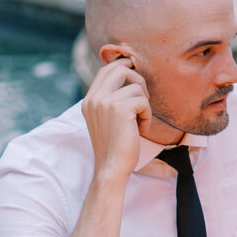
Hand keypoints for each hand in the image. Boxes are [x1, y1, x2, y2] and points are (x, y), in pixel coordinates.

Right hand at [81, 59, 151, 184]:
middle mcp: (94, 98)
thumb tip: (129, 76)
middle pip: (119, 69)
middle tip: (144, 98)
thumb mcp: (106, 119)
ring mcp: (105, 102)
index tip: (137, 79)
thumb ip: (111, 99)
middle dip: (137, 79)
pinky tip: (141, 130)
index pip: (106, 69)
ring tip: (140, 122)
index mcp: (89, 100)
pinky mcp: (119, 109)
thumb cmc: (114, 147)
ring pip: (136, 86)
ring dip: (145, 104)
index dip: (124, 68)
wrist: (111, 168)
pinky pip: (143, 101)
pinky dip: (147, 116)